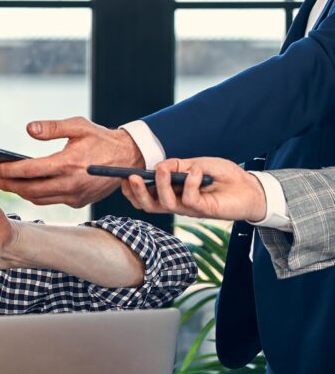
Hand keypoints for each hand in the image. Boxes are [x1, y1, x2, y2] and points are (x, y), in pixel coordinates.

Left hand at [0, 117, 142, 207]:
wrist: (129, 158)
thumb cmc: (100, 138)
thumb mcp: (78, 125)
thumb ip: (52, 127)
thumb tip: (29, 129)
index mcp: (69, 163)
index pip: (30, 170)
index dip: (9, 170)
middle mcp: (71, 183)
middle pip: (31, 189)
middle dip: (10, 185)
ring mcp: (76, 195)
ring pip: (40, 199)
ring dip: (21, 193)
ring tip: (7, 184)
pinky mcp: (79, 202)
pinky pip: (52, 201)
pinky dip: (37, 196)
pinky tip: (27, 187)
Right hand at [121, 157, 267, 221]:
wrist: (250, 187)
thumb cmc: (224, 175)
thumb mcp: (198, 163)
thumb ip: (179, 164)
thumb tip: (159, 166)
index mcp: (172, 192)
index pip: (146, 195)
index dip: (131, 189)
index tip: (122, 176)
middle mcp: (177, 202)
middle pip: (149, 205)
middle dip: (137, 192)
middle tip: (132, 177)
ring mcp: (189, 208)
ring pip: (164, 204)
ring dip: (160, 185)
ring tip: (163, 169)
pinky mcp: (203, 210)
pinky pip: (189, 199)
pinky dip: (189, 182)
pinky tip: (196, 171)